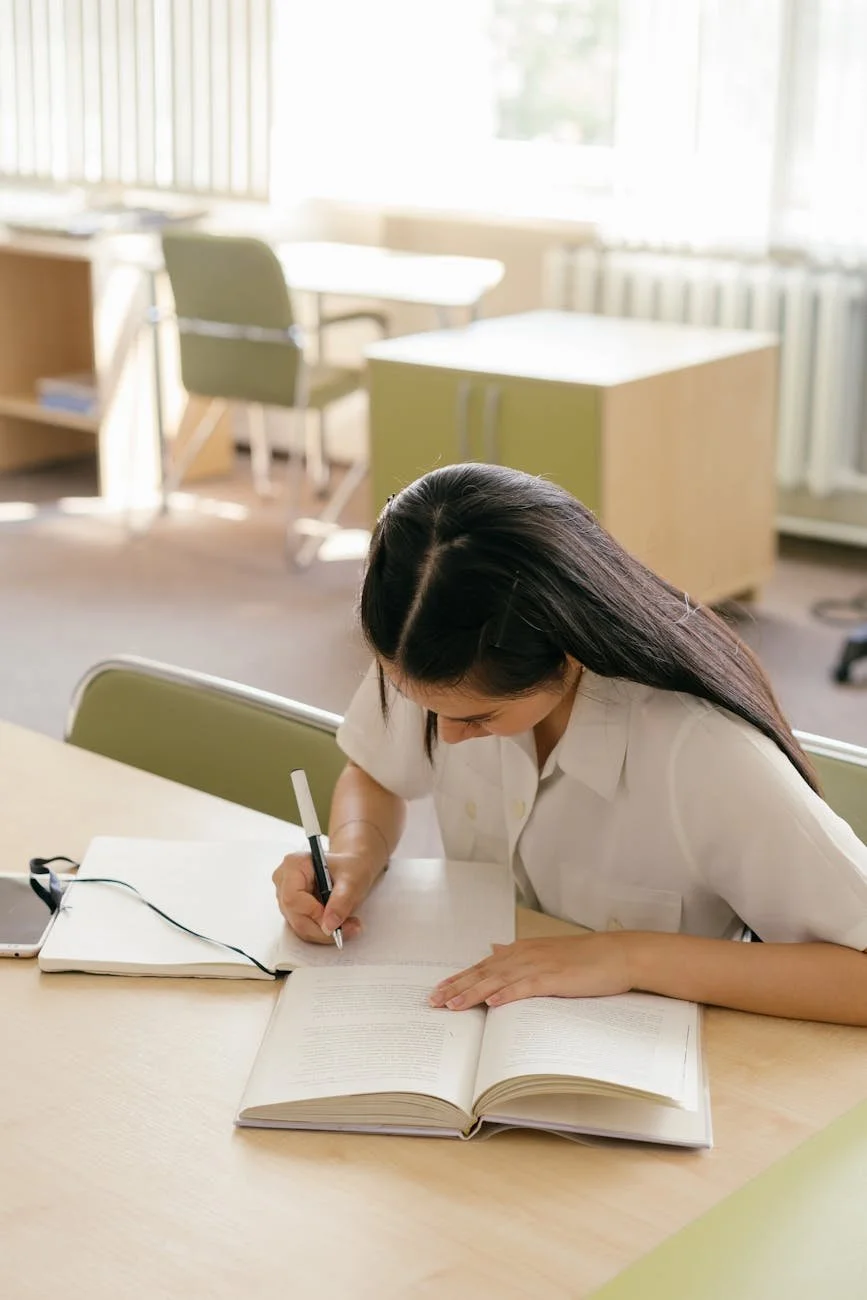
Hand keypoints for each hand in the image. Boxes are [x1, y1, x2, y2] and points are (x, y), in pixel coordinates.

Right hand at [272, 850, 380, 944]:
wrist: (353, 868)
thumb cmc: (351, 867)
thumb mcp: (351, 881)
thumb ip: (340, 902)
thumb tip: (329, 926)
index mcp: (294, 865)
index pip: (293, 898)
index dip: (313, 914)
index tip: (335, 922)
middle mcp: (284, 881)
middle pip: (296, 916)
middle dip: (323, 928)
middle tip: (351, 927)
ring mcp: (285, 896)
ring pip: (300, 927)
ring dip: (325, 933)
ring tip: (350, 925)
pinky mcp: (293, 910)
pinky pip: (304, 929)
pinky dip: (323, 932)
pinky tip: (340, 924)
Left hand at [429, 933, 634, 1008]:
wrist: (617, 954)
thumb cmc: (584, 957)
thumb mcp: (545, 952)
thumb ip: (516, 953)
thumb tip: (493, 949)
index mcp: (521, 951)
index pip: (482, 967)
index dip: (459, 979)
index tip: (438, 991)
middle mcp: (525, 955)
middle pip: (483, 973)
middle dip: (457, 988)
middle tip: (433, 1002)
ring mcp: (539, 966)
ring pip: (498, 981)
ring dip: (474, 993)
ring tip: (453, 1005)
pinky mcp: (555, 978)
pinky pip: (526, 987)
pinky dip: (508, 995)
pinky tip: (493, 1004)